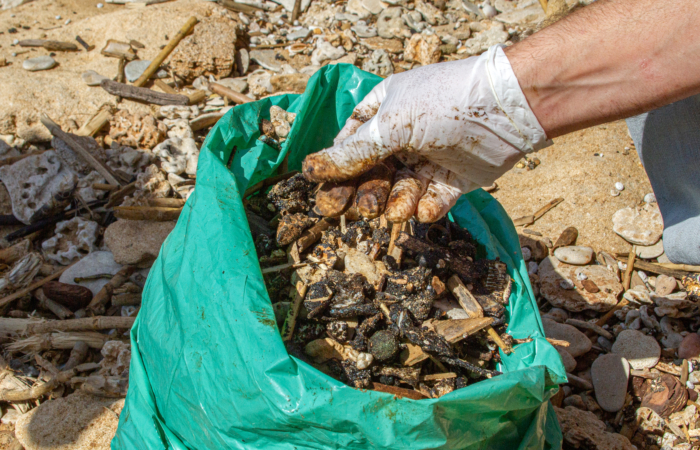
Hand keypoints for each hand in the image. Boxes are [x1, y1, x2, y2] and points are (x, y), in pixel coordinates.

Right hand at [303, 45, 549, 222]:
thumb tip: (312, 169)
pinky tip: (426, 207)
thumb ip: (355, 152)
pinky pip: (431, 199)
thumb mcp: (393, 124)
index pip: (350, 143)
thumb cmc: (444, 104)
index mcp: (384, 111)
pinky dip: (427, 207)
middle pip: (372, 172)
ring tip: (399, 208)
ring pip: (400, 189)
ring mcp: (428, 157)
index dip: (337, 169)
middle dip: (365, 192)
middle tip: (361, 210)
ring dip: (396, 202)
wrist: (506, 109)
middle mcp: (403, 136)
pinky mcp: (452, 178)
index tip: (327, 194)